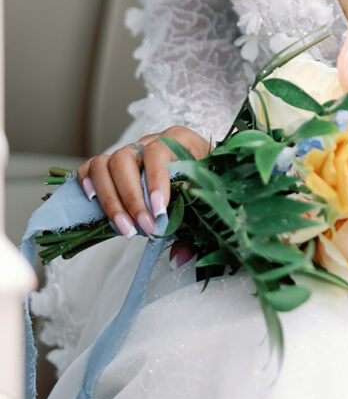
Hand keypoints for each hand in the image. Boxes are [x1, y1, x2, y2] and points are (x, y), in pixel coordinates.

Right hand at [77, 127, 210, 264]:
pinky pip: (92, 166)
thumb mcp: (208, 198)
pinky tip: (93, 202)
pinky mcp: (114, 163)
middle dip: (131, 199)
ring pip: (105, 164)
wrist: (204, 170)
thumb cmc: (207, 181)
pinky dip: (88, 182)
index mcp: (179, 140)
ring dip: (110, 200)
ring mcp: (130, 151)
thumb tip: (178, 258)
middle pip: (125, 159)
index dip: (155, 180)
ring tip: (124, 228)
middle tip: (143, 228)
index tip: (159, 211)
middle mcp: (150, 141)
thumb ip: (194, 227)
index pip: (158, 151)